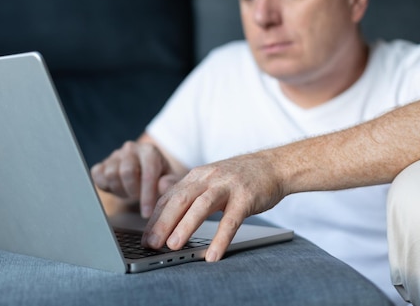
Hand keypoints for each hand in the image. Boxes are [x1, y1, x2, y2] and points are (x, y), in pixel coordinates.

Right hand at [91, 140, 182, 217]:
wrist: (144, 172)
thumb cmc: (160, 178)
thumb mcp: (170, 181)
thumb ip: (170, 184)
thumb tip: (163, 186)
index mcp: (149, 151)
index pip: (148, 174)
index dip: (147, 196)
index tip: (147, 213)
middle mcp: (131, 149)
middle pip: (126, 172)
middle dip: (132, 191)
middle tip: (137, 197)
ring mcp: (115, 155)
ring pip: (111, 174)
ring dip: (120, 190)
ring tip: (129, 192)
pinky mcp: (102, 163)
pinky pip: (97, 175)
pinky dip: (105, 185)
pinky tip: (116, 188)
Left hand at [141, 150, 286, 261]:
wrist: (273, 165)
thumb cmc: (240, 177)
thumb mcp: (210, 178)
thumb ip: (190, 191)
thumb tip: (165, 207)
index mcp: (198, 176)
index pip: (170, 196)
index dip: (156, 217)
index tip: (146, 236)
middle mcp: (209, 178)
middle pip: (180, 199)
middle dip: (163, 222)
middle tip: (151, 244)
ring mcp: (227, 186)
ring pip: (201, 206)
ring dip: (185, 227)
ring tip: (173, 246)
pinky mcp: (246, 197)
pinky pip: (231, 220)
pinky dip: (220, 238)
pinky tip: (212, 254)